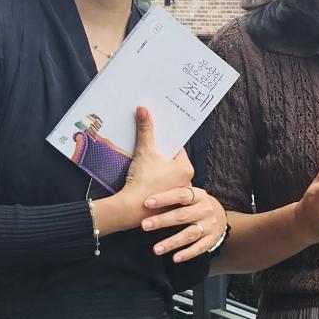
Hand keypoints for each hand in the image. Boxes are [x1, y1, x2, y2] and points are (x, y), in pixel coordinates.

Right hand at [98, 108, 193, 234]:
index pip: (177, 147)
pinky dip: (156, 180)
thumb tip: (143, 109)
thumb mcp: (145, 151)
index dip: (165, 140)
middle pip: (172, 160)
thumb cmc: (142, 181)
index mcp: (186, 168)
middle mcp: (187, 181)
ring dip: (158, 168)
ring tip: (146, 162)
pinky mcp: (168, 203)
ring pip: (167, 174)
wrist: (131, 209)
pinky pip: (163, 186)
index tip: (157, 136)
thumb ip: (146, 129)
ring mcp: (178, 194)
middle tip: (150, 146)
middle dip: (161, 154)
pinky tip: (145, 177)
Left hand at [140, 184, 228, 263]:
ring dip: (172, 242)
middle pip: (182, 215)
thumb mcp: (191, 194)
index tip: (147, 202)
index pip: (181, 194)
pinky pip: (199, 248)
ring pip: (189, 234)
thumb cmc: (196, 204)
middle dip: (162, 221)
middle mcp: (205, 209)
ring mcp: (209, 225)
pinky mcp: (211, 240)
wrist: (219, 215)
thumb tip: (149, 185)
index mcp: (199, 195)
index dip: (164, 198)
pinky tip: (175, 258)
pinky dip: (187, 254)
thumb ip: (176, 192)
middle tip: (144, 225)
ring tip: (156, 249)